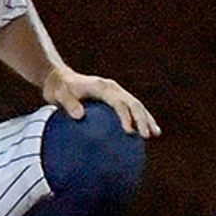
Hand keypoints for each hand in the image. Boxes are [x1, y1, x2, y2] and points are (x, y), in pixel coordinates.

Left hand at [43, 66, 159, 137]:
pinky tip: (143, 133)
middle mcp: (113, 88)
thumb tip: (79, 116)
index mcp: (103, 87)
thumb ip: (69, 104)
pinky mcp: (115, 99)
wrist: (59, 79)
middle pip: (134, 103)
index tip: (129, 131)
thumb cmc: (59, 88)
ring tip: (155, 134)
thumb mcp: (59, 94)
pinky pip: (130, 109)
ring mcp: (116, 93)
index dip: (126, 116)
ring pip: (136, 106)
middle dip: (143, 119)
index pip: (119, 102)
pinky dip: (139, 120)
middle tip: (148, 135)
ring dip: (147, 119)